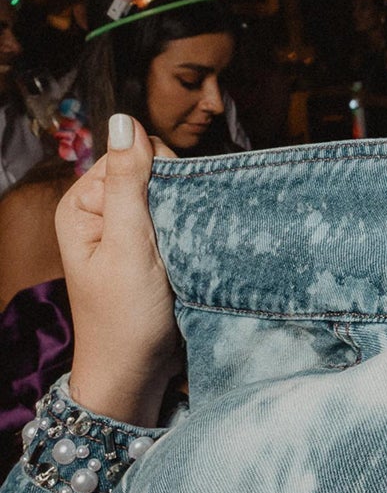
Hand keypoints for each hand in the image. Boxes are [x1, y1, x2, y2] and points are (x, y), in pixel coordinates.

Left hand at [57, 114, 181, 427]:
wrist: (138, 373)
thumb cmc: (125, 316)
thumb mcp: (127, 244)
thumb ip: (129, 181)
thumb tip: (125, 120)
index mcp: (84, 204)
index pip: (132, 154)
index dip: (161, 173)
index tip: (171, 212)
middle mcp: (104, 212)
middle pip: (155, 172)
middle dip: (177, 195)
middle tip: (179, 235)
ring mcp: (130, 231)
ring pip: (173, 196)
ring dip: (189, 214)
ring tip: (189, 245)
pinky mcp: (154, 249)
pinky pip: (180, 220)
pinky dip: (193, 229)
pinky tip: (195, 249)